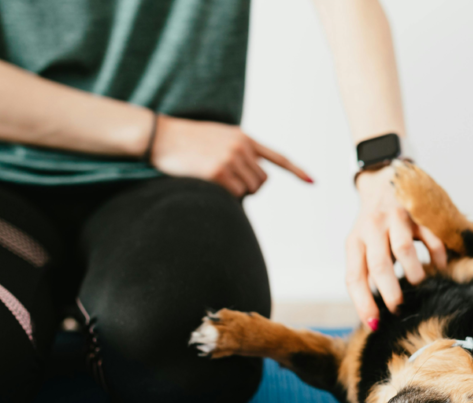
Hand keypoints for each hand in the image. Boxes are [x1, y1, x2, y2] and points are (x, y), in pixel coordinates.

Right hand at [149, 115, 312, 196]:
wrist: (160, 136)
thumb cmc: (184, 141)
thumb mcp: (216, 138)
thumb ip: (237, 152)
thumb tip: (251, 179)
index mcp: (243, 138)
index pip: (277, 157)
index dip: (296, 171)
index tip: (312, 182)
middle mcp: (241, 147)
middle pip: (262, 181)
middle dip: (250, 187)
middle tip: (227, 183)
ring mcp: (231, 159)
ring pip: (250, 190)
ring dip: (237, 192)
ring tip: (214, 179)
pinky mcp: (218, 172)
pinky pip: (234, 195)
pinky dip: (225, 196)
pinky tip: (208, 182)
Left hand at [346, 165, 447, 329]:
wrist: (383, 181)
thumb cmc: (372, 226)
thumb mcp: (361, 245)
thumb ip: (366, 271)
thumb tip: (373, 315)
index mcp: (354, 241)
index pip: (354, 276)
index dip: (363, 302)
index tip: (374, 325)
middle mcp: (372, 228)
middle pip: (379, 264)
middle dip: (390, 292)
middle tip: (399, 309)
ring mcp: (395, 218)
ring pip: (403, 249)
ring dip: (413, 273)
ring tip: (419, 287)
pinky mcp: (418, 212)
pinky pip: (430, 237)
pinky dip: (437, 256)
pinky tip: (439, 268)